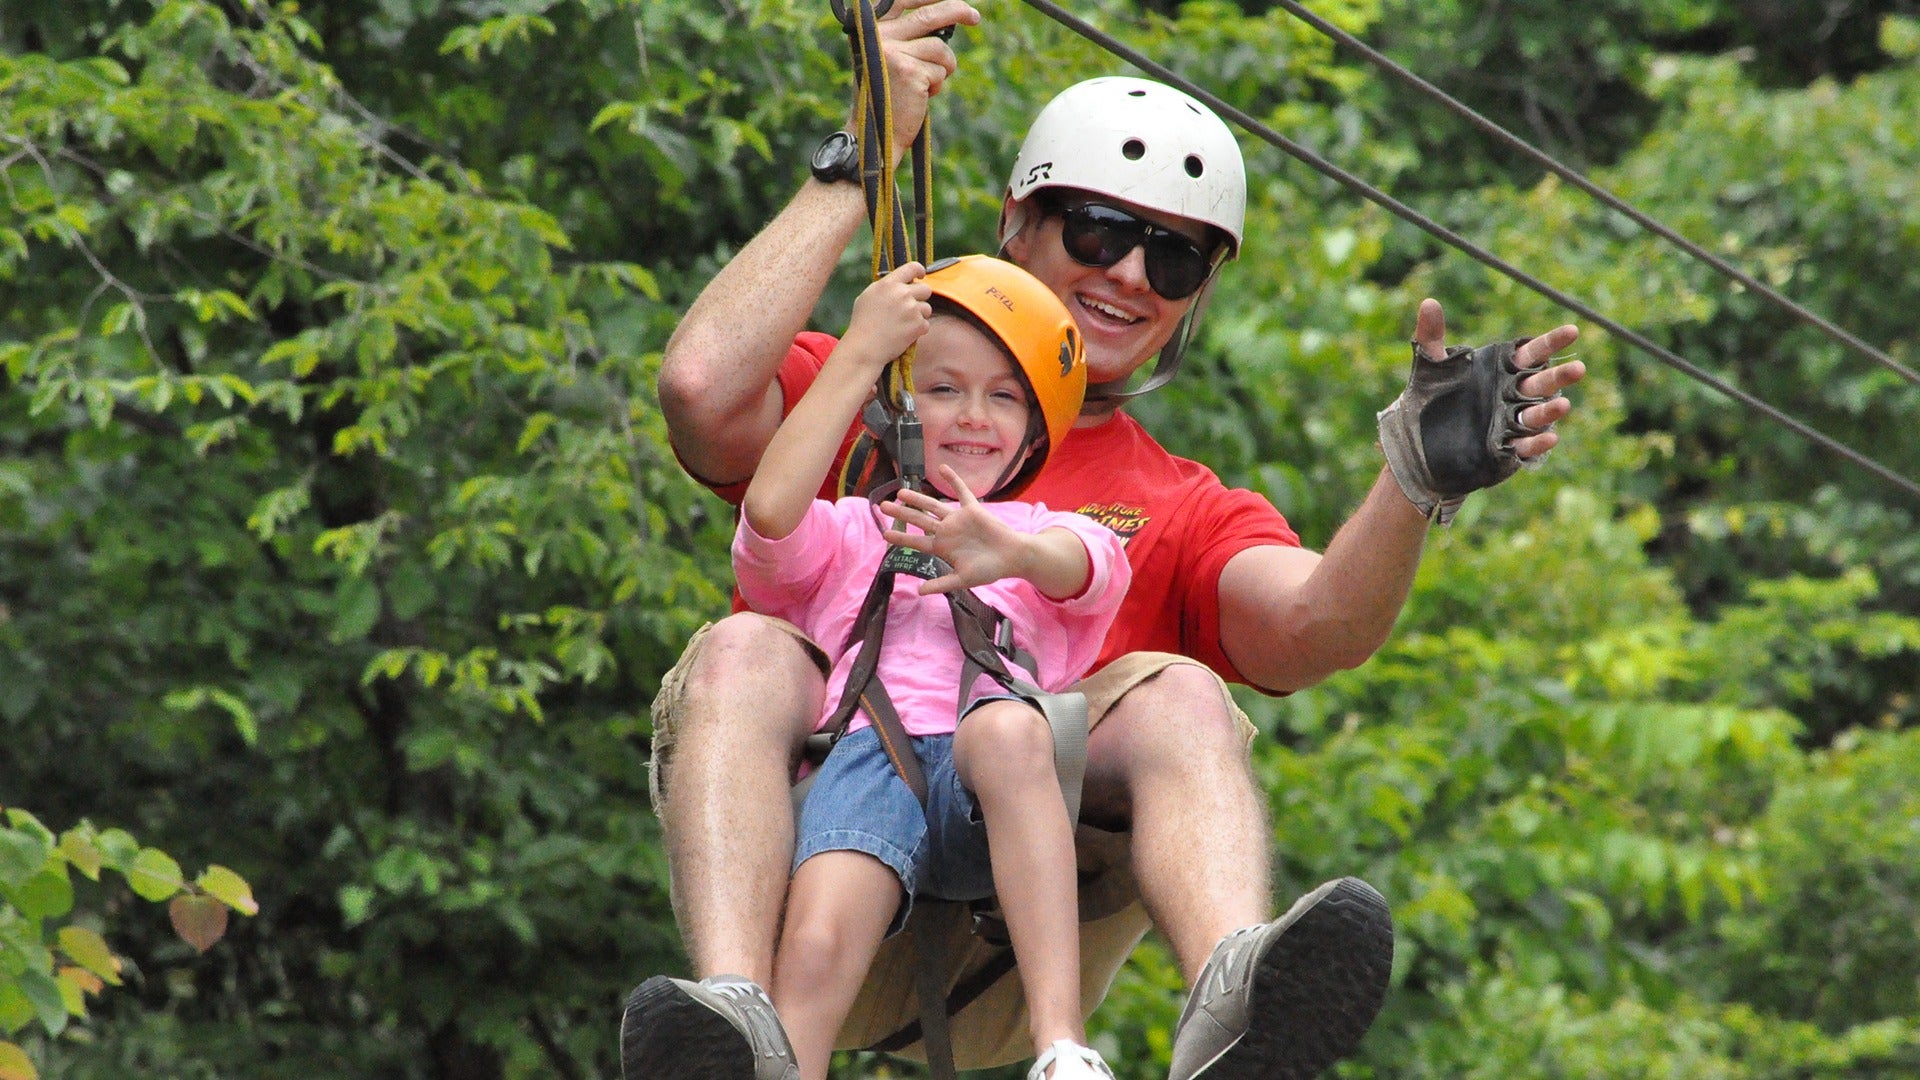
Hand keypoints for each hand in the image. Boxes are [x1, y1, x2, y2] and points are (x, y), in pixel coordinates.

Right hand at [838, 262, 931, 372]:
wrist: (864, 347)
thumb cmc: (862, 323)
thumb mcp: (868, 296)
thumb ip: (885, 287)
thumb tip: (900, 283)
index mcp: (889, 283)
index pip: (912, 267)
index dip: (920, 271)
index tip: (921, 275)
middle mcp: (902, 293)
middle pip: (926, 289)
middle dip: (920, 298)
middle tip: (910, 308)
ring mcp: (912, 309)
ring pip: (927, 308)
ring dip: (919, 316)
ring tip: (902, 324)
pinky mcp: (918, 325)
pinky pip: (926, 325)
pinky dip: (917, 331)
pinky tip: (903, 335)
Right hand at [864, 0, 981, 153]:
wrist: (875, 137)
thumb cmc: (885, 100)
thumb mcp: (888, 61)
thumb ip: (907, 38)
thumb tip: (947, 19)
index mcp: (870, 32)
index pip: (902, 1)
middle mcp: (878, 37)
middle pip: (927, 16)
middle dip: (956, 11)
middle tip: (975, 16)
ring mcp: (893, 52)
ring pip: (940, 49)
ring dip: (943, 69)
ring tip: (925, 87)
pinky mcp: (910, 70)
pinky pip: (940, 70)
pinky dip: (937, 85)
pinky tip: (920, 97)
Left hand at [879, 466, 1022, 594]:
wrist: (1012, 557)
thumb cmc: (989, 570)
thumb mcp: (963, 580)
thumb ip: (941, 584)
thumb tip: (919, 592)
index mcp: (942, 548)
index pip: (917, 541)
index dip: (901, 536)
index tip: (885, 533)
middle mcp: (946, 531)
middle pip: (919, 520)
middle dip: (901, 513)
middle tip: (882, 506)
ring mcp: (958, 519)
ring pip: (933, 506)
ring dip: (917, 498)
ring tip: (900, 491)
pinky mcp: (973, 509)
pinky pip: (961, 491)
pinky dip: (953, 479)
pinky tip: (942, 468)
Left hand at [1413, 298, 1584, 459]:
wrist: (1419, 442)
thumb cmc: (1431, 397)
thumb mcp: (1429, 365)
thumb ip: (1432, 335)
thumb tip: (1429, 302)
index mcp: (1503, 370)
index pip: (1533, 352)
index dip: (1552, 341)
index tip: (1572, 331)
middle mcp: (1513, 394)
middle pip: (1542, 383)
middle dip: (1560, 376)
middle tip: (1579, 368)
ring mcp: (1511, 422)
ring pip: (1537, 414)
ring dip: (1551, 410)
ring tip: (1563, 404)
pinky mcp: (1505, 449)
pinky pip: (1525, 446)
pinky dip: (1537, 443)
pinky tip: (1549, 438)